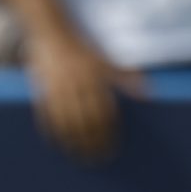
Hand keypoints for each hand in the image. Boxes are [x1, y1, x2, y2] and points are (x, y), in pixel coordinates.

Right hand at [26, 30, 144, 162]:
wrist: (50, 32)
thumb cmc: (80, 49)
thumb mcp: (104, 60)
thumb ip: (125, 76)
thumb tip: (149, 92)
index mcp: (94, 77)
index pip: (104, 113)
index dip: (108, 133)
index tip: (112, 149)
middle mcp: (77, 84)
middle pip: (86, 122)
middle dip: (92, 143)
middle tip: (96, 159)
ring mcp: (57, 89)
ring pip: (66, 123)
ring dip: (73, 143)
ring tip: (78, 157)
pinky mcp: (41, 91)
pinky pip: (46, 117)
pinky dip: (52, 133)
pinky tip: (58, 145)